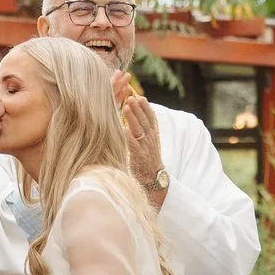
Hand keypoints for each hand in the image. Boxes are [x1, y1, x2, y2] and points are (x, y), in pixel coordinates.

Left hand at [119, 88, 166, 208]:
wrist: (153, 178)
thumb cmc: (147, 159)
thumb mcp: (148, 142)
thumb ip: (143, 129)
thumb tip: (135, 114)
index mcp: (154, 134)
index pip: (151, 117)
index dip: (146, 106)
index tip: (140, 96)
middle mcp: (151, 139)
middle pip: (145, 120)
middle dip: (138, 107)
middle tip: (131, 96)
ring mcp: (145, 147)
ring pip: (139, 129)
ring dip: (133, 116)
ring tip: (126, 105)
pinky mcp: (138, 155)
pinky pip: (132, 143)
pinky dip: (127, 134)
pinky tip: (121, 127)